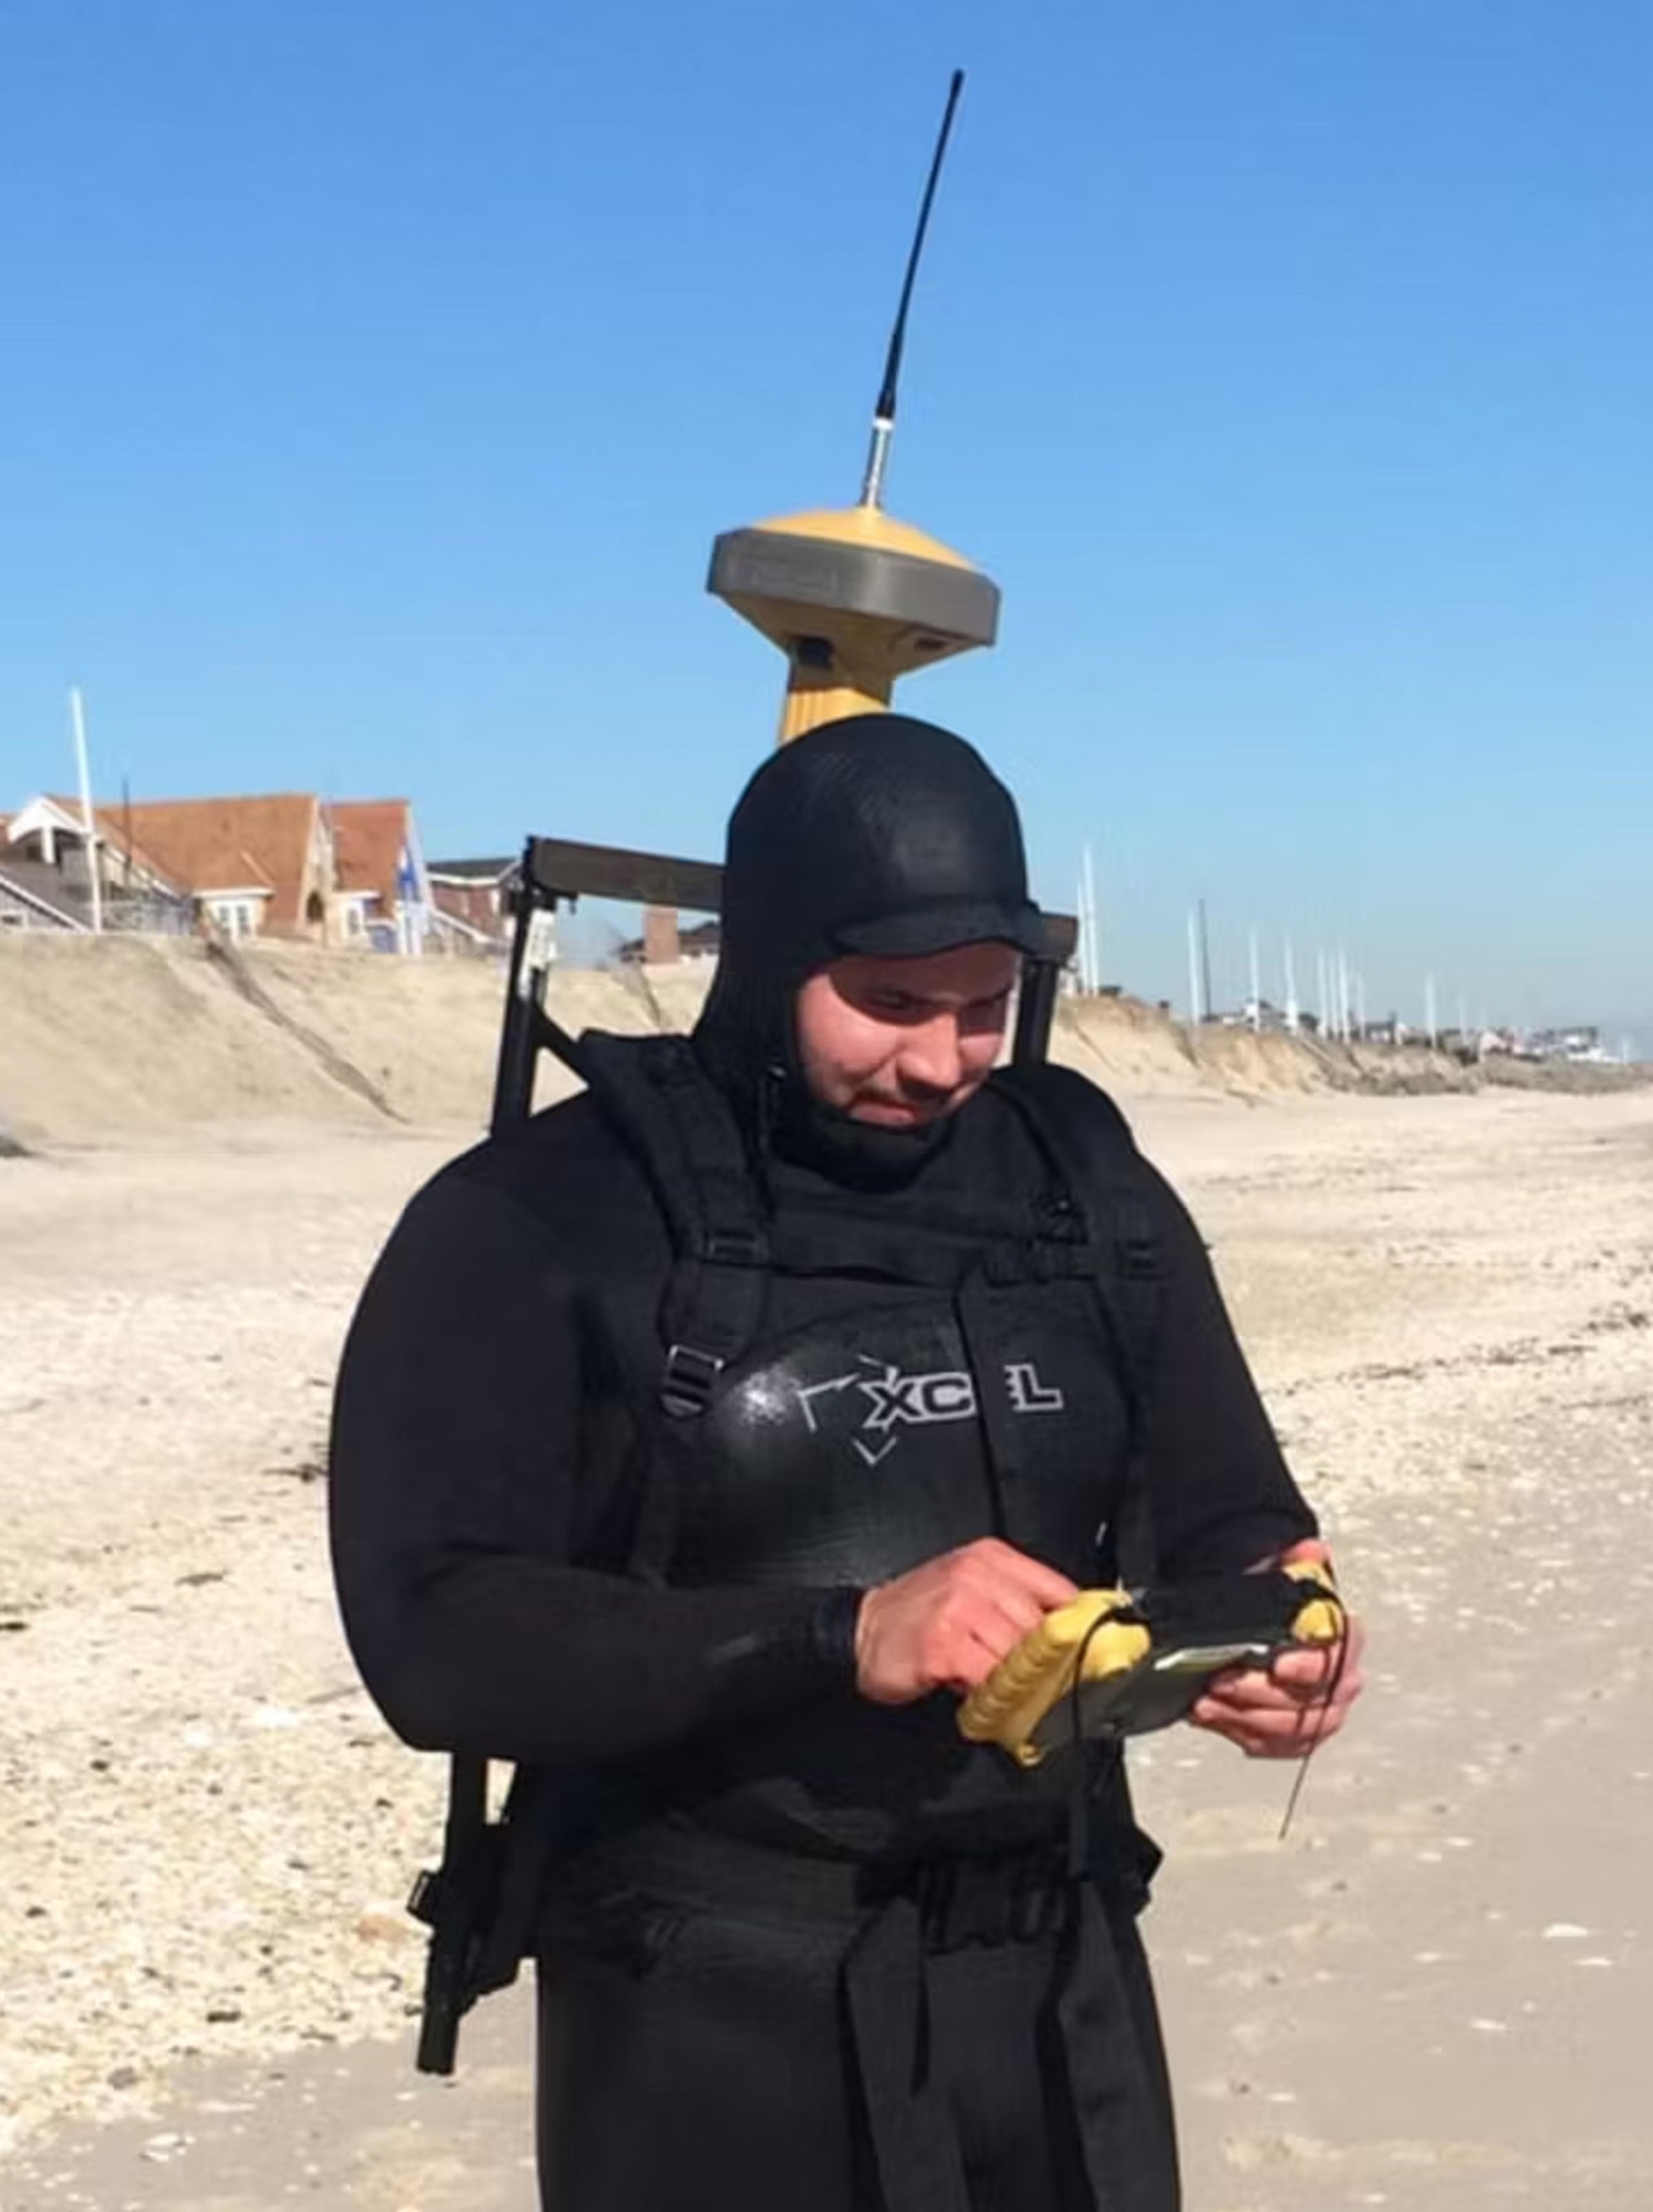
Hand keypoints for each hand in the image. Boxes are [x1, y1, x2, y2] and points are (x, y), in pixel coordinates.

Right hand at [855, 1538, 1077, 1705]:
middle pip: (1042, 1627)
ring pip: (1019, 1654)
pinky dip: (994, 1696)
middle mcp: (977, 1577)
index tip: (1096, 1653)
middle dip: (1047, 1663)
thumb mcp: (970, 1588)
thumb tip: (1069, 1633)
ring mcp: (959, 1609)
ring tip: (1013, 1695)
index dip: (1080, 1627)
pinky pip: (990, 1677)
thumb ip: (1016, 1601)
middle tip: (1048, 1688)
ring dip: (1020, 1683)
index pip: (1058, 1590)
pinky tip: (985, 1700)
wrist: (860, 1632)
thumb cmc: (917, 1615)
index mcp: (991, 1558)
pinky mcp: (944, 1644)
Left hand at [1187, 1540, 1365, 1757]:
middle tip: (1221, 1682)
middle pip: (1309, 1702)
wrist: (1275, 1639)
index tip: (1278, 1665)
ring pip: (1290, 1730)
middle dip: (1259, 1694)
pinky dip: (1241, 1735)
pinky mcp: (1301, 1739)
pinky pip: (1275, 1747)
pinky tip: (1213, 1719)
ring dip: (1244, 1718)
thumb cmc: (1285, 1614)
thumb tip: (1310, 1550)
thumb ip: (1298, 1564)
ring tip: (1206, 1704)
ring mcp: (1324, 1715)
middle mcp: (1343, 1684)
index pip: (1336, 1657)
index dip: (1308, 1665)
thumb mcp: (1287, 1580)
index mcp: (1345, 1642)